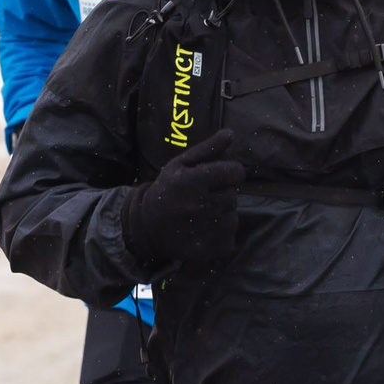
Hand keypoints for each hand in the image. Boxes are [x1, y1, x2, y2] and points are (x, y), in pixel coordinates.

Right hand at [125, 129, 244, 270]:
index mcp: (196, 181)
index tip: (218, 176)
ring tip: (203, 214)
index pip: (235, 172)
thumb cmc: (167, 189)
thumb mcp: (181, 164)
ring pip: (233, 216)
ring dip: (222, 213)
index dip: (229, 172)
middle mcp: (203, 205)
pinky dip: (221, 234)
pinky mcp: (210, 249)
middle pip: (234, 194)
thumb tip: (231, 133)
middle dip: (223, 193)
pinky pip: (230, 237)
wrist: (147, 226)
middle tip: (204, 197)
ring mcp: (207, 230)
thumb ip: (208, 148)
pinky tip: (204, 230)